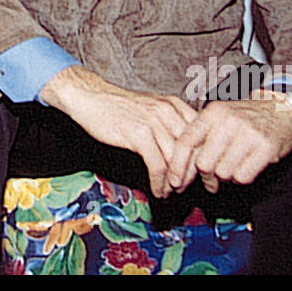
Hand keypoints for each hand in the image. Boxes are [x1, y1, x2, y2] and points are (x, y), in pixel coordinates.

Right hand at [40, 66, 198, 197]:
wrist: (90, 97)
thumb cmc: (118, 106)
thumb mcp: (151, 108)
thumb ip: (169, 123)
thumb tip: (184, 150)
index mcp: (174, 104)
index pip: (200, 135)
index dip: (201, 158)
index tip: (197, 175)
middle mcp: (168, 111)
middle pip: (192, 150)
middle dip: (191, 174)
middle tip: (185, 188)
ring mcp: (154, 122)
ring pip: (176, 160)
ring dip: (176, 183)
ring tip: (171, 193)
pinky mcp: (139, 134)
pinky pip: (157, 165)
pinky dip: (159, 182)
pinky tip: (157, 191)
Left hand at [167, 93, 291, 194]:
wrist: (281, 111)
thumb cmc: (245, 119)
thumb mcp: (220, 118)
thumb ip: (201, 138)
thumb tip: (179, 170)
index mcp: (213, 113)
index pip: (187, 141)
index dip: (178, 165)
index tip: (174, 182)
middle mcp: (229, 121)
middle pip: (204, 164)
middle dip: (206, 178)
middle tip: (211, 182)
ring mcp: (248, 133)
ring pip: (222, 173)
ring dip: (225, 178)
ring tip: (232, 168)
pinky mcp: (265, 147)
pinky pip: (242, 177)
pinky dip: (241, 179)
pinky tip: (245, 168)